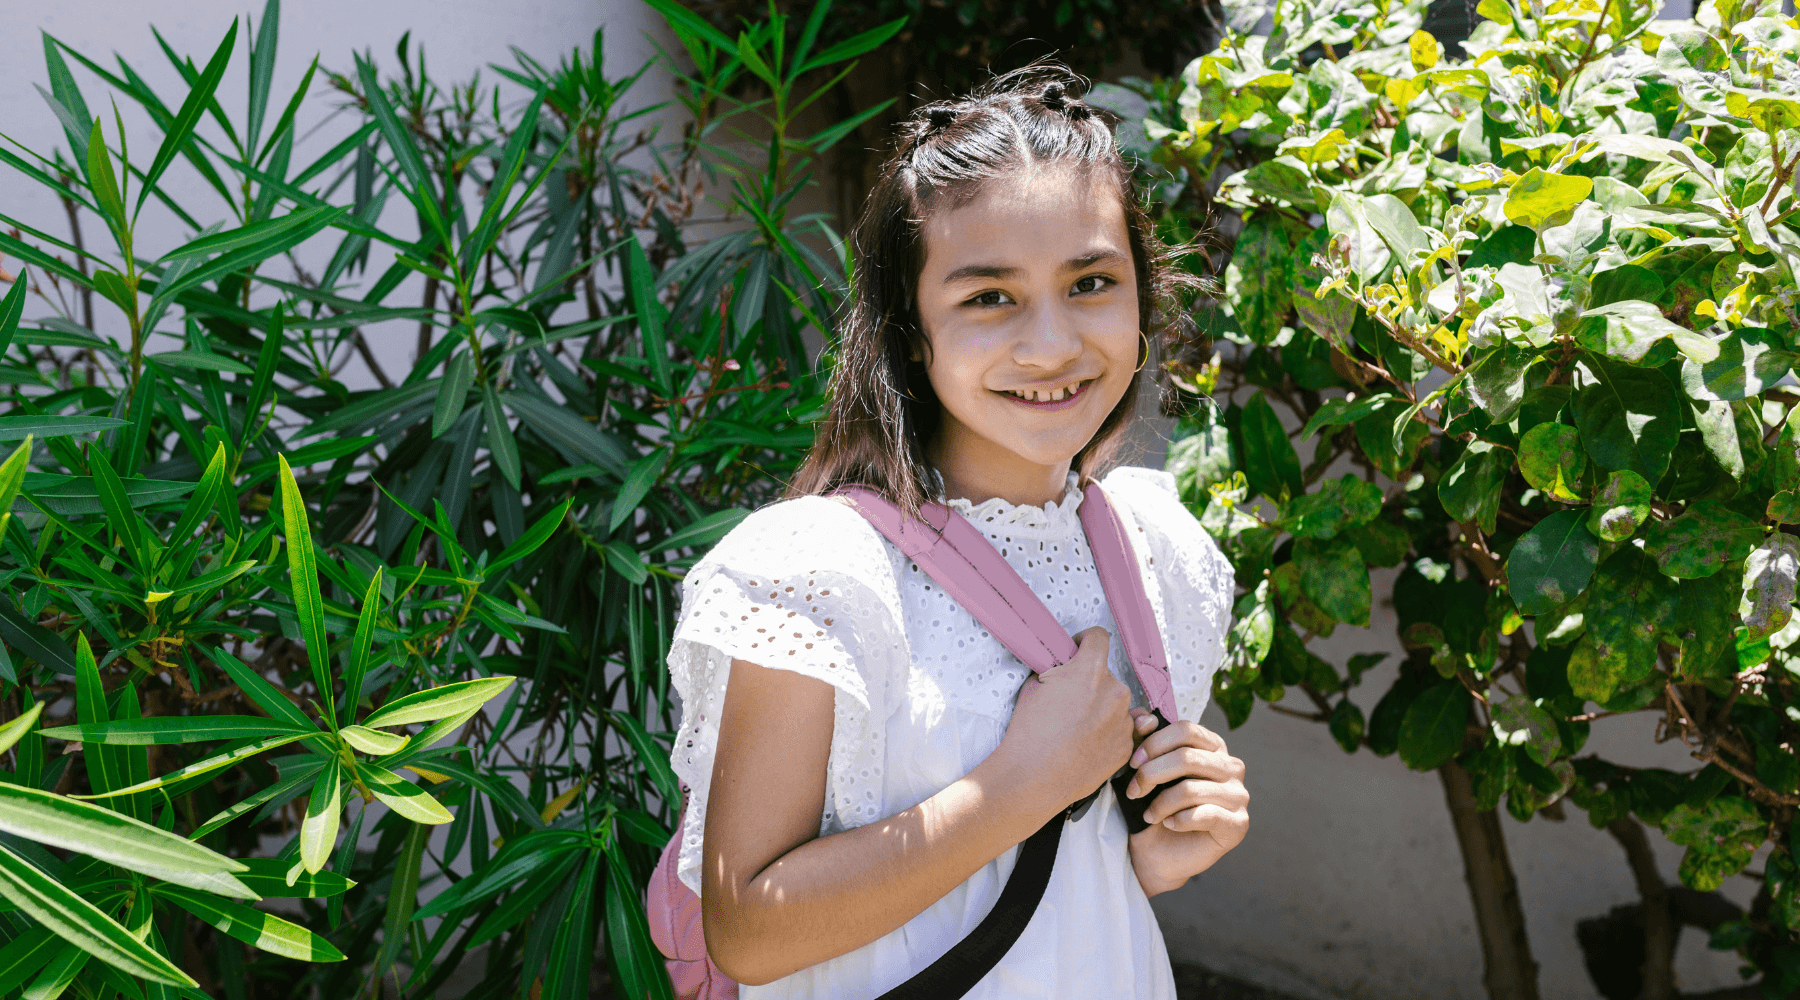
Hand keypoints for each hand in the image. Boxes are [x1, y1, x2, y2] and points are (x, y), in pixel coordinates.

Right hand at [1001, 627, 1133, 814]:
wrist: (1034, 778)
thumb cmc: (1029, 734)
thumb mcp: (1033, 688)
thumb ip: (1056, 673)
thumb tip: (1061, 671)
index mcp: (1090, 672)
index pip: (1099, 637)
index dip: (1086, 641)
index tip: (1079, 650)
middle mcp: (1115, 692)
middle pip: (1107, 676)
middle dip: (1090, 684)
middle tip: (1068, 702)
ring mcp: (1123, 722)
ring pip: (1115, 705)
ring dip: (1101, 710)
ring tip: (1076, 729)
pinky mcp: (1126, 747)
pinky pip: (1120, 731)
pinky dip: (1106, 733)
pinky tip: (1084, 745)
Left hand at [1122, 713, 1248, 896]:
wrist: (1158, 854)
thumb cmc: (1154, 807)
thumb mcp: (1145, 770)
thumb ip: (1144, 740)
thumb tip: (1142, 716)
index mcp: (1212, 746)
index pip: (1186, 729)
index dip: (1154, 743)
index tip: (1132, 762)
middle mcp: (1231, 767)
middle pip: (1187, 757)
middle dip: (1151, 774)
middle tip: (1133, 791)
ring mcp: (1238, 796)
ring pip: (1191, 788)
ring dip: (1161, 803)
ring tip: (1149, 814)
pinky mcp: (1238, 824)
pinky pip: (1205, 815)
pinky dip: (1179, 820)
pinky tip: (1169, 824)